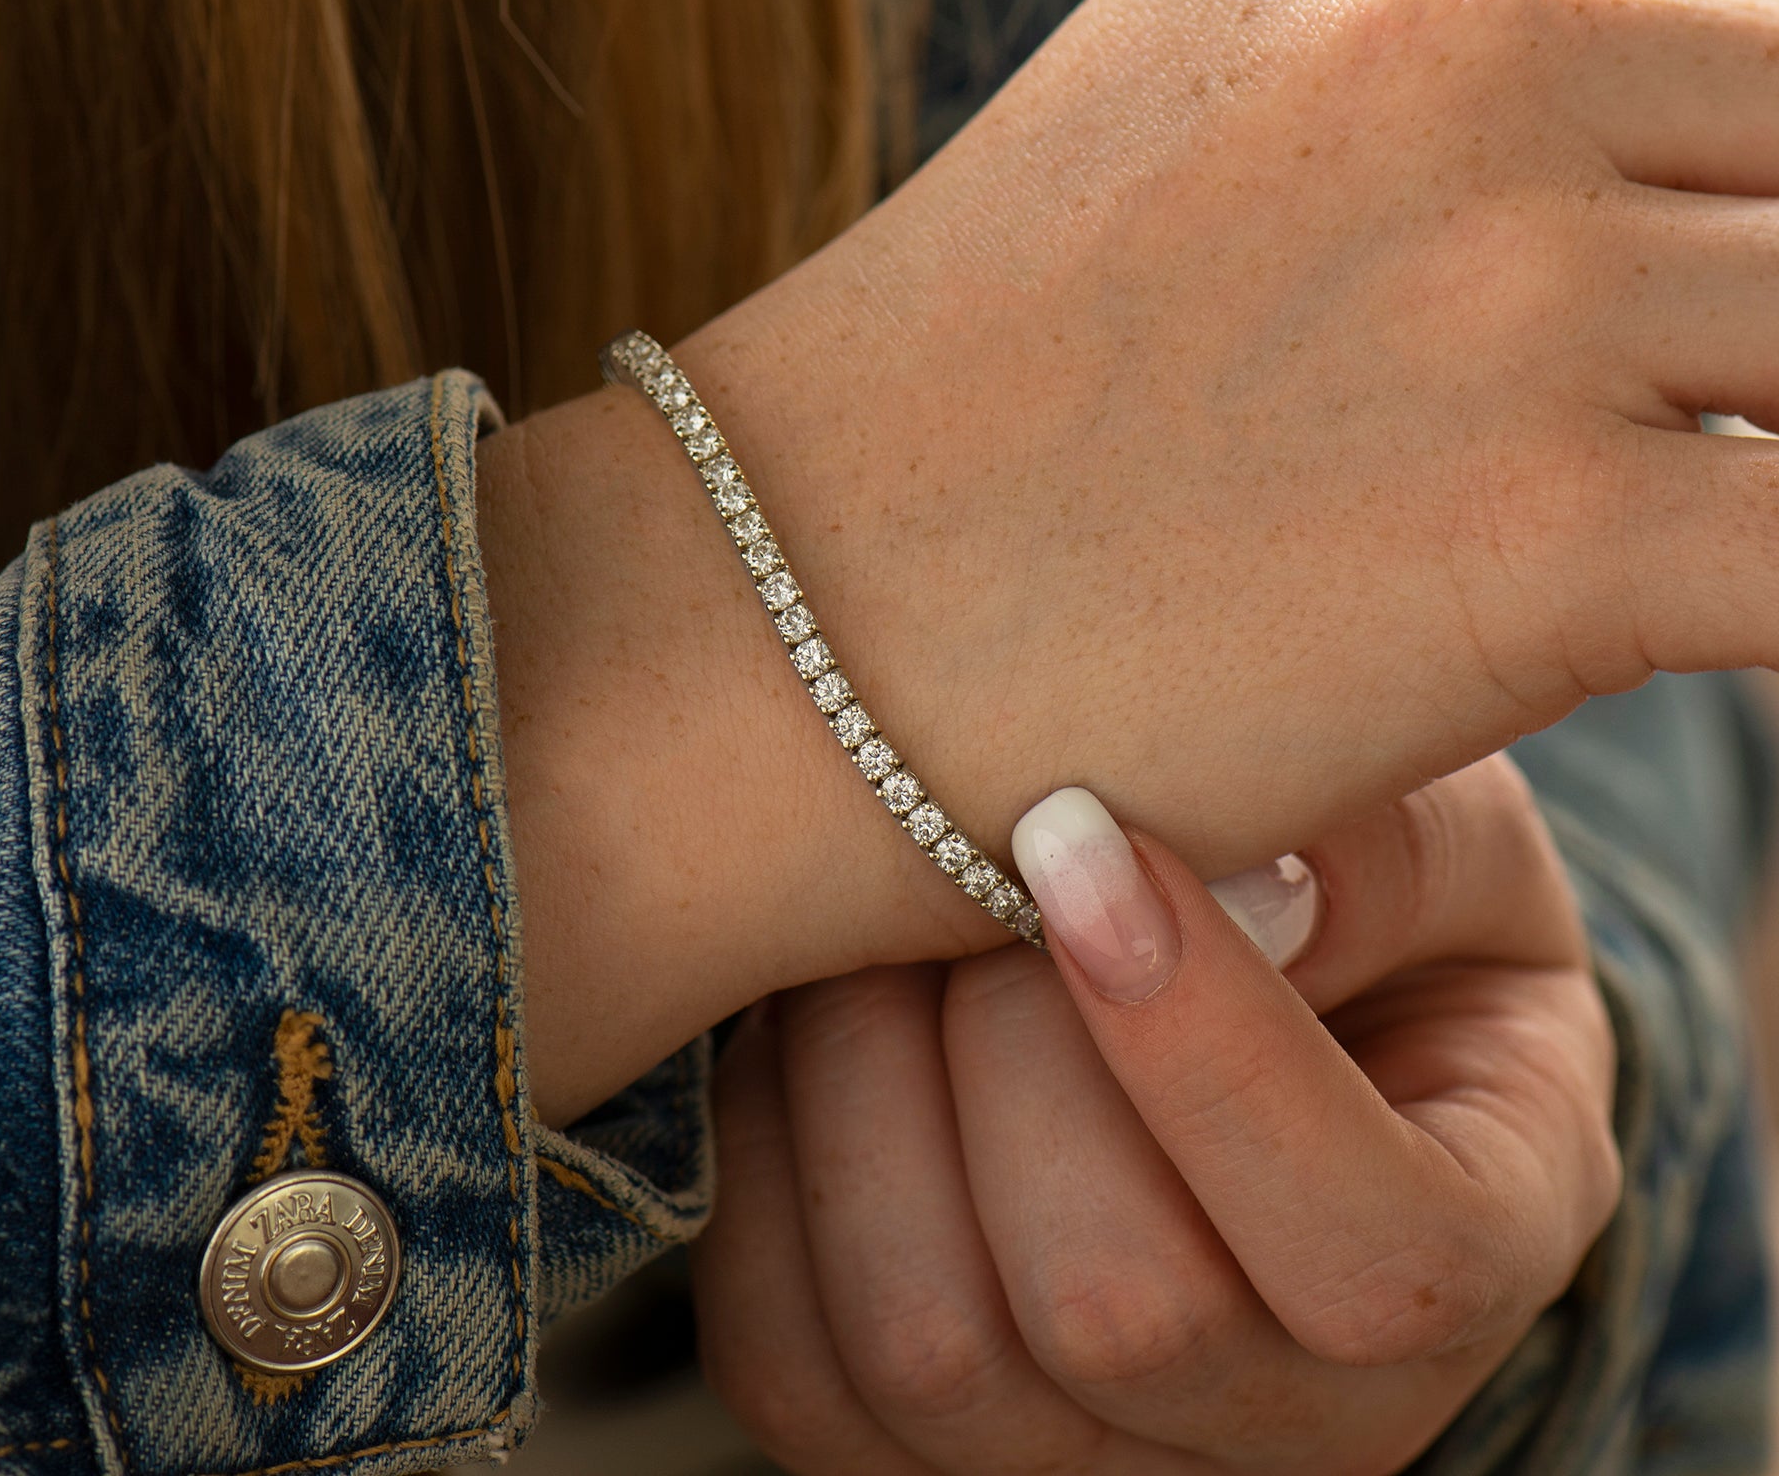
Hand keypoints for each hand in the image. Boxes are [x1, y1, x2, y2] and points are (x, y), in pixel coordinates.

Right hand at [487, 0, 1778, 1118]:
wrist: (769, 627)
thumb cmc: (980, 418)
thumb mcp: (1212, 136)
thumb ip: (1468, 89)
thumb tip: (1706, 194)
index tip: (1746, 236)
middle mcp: (1452, 38)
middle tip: (1703, 401)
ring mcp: (1501, 279)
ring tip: (1675, 511)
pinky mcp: (1533, 529)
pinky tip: (1741, 612)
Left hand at [694, 757, 1620, 1473]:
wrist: (1249, 980)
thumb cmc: (1360, 893)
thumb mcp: (1432, 834)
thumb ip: (1381, 855)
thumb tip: (1229, 893)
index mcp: (1471, 1260)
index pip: (1368, 1259)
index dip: (1205, 1053)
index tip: (1077, 837)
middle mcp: (1299, 1419)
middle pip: (1114, 1309)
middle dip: (1004, 1030)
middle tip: (973, 846)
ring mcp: (1097, 1457)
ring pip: (926, 1345)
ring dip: (865, 1075)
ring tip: (891, 917)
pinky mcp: (916, 1444)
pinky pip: (788, 1353)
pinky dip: (778, 1151)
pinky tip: (826, 1015)